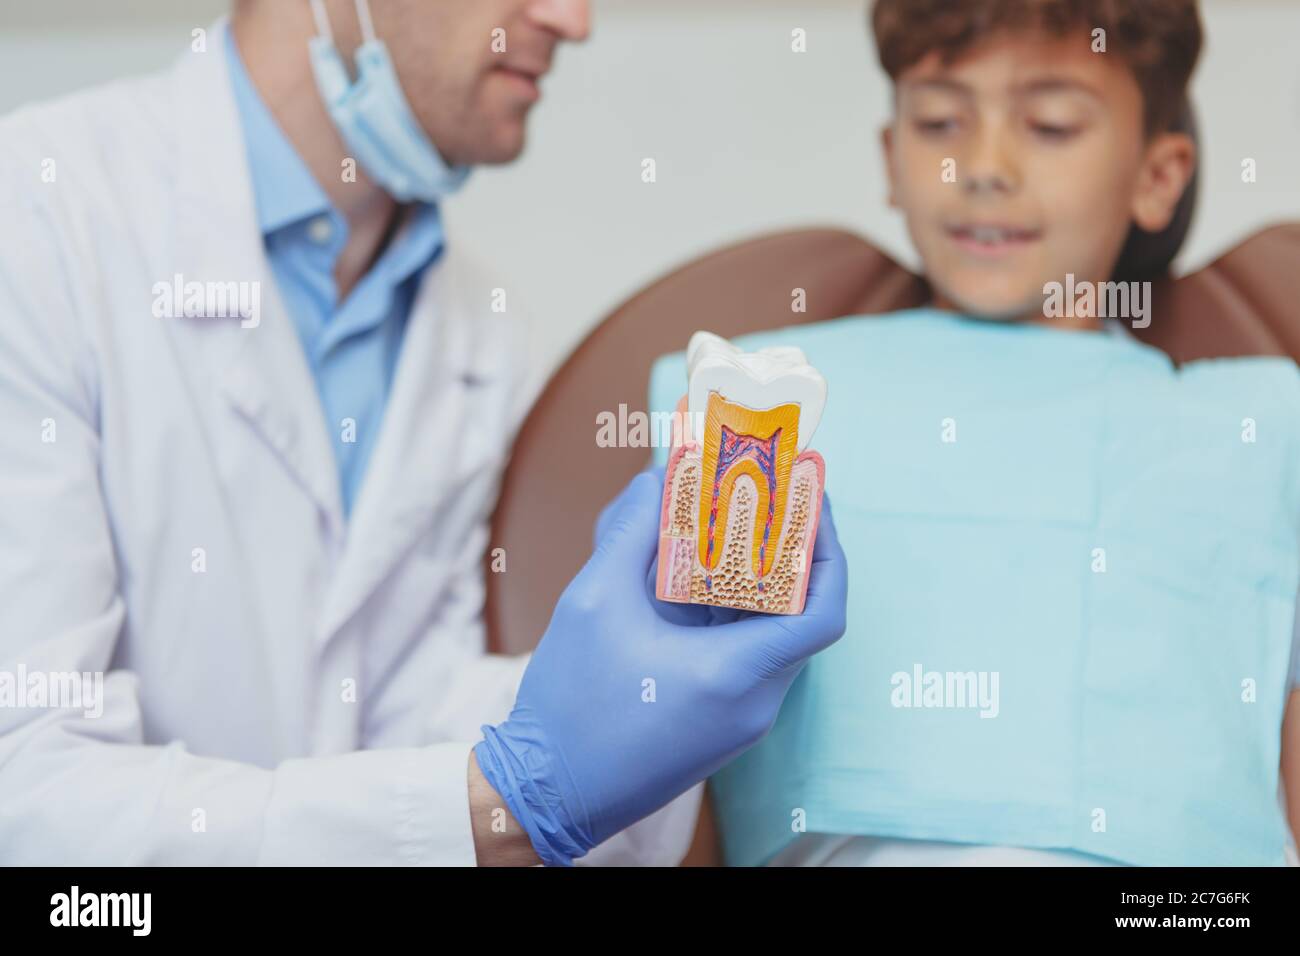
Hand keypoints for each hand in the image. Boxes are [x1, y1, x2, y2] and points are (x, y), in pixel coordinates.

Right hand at [474, 467, 847, 864]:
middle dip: (790, 555)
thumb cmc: (569, 704)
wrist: (547, 792)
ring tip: (731, 529)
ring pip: (770, 637)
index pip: (821, 612)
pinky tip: (698, 580)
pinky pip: (745, 659)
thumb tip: (661, 480)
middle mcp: (752, 703)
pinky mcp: (720, 726)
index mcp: (733, 674)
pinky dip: (733, 615)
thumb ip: (632, 531)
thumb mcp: (595, 599)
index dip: (826, 551)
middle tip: (770, 502)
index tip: (811, 505)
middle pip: (799, 617)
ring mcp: (740, 720)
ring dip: (758, 584)